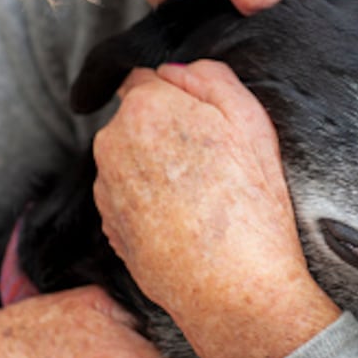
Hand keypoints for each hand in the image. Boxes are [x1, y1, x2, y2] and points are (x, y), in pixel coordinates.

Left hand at [92, 60, 339, 357]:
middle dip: (168, 130)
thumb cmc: (250, 203)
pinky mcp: (109, 225)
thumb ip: (210, 76)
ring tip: (204, 196)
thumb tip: (177, 69)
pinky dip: (152, 201)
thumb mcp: (251, 119)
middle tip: (214, 160)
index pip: (148, 77)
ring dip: (158, 166)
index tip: (208, 122)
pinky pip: (130, 196)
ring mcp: (106, 187)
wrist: (233, 288)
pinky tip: (188, 220)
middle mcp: (112, 142)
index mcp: (145, 106)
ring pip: (133, 157)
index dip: (182, 96)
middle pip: (138, 118)